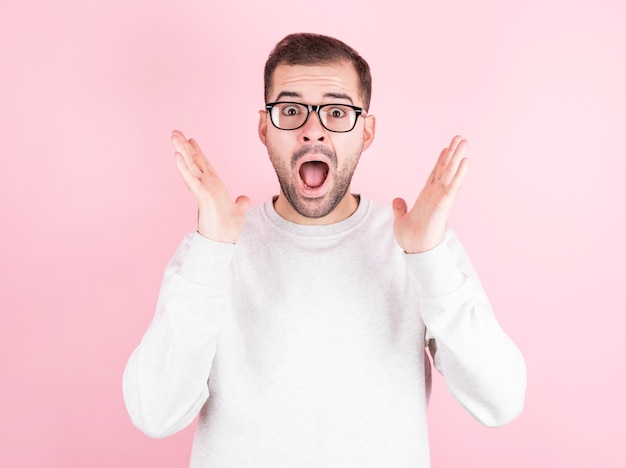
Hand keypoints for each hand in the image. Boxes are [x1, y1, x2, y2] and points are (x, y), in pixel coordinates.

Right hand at [172, 130, 249, 242]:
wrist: (225, 243)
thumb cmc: (228, 229)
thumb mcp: (238, 212)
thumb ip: (240, 203)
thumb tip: (244, 198)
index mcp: (214, 187)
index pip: (204, 166)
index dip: (198, 153)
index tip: (191, 140)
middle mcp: (207, 186)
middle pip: (194, 162)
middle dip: (185, 147)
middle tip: (175, 132)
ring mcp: (203, 190)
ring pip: (191, 167)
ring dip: (182, 151)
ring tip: (174, 137)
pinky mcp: (202, 197)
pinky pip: (192, 180)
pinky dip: (184, 168)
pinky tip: (177, 156)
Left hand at [392, 136, 467, 252]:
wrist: (415, 250)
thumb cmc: (410, 238)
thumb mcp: (400, 219)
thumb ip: (400, 208)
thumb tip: (397, 199)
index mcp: (426, 197)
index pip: (435, 175)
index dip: (440, 161)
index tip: (446, 148)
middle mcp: (436, 195)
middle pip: (445, 169)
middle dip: (453, 153)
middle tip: (460, 138)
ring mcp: (441, 198)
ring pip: (451, 173)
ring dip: (458, 157)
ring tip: (464, 142)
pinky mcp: (444, 204)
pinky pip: (453, 186)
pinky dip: (459, 173)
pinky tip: (465, 161)